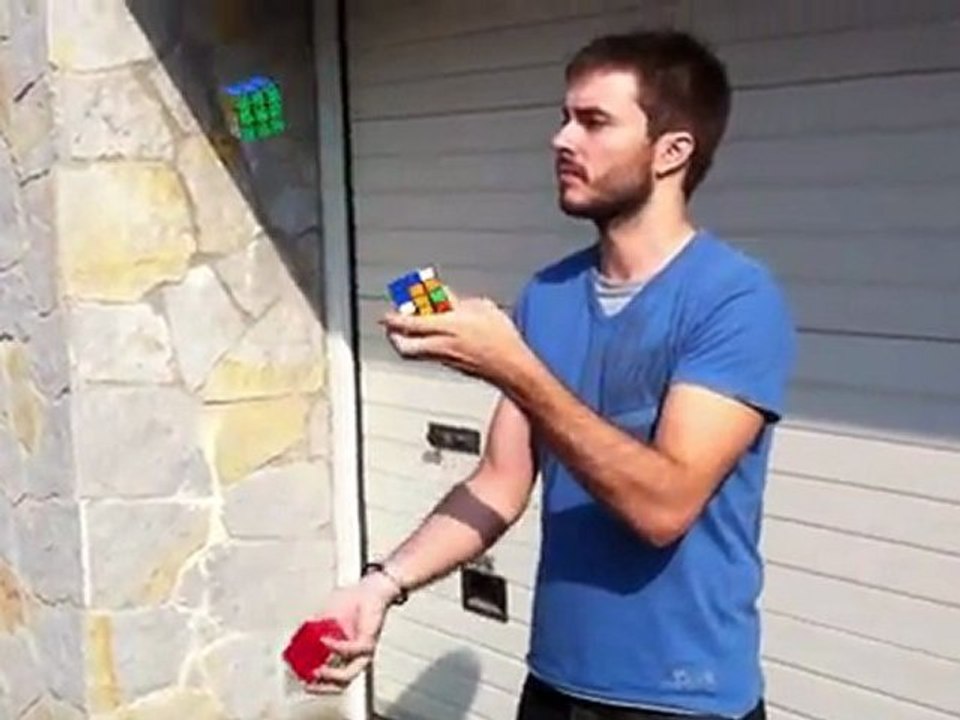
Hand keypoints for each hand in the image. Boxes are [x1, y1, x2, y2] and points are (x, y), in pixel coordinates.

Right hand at [304, 572, 399, 692]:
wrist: (370, 587)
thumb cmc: (351, 601)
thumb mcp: (325, 617)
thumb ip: (313, 629)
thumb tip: (296, 640)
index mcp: (346, 652)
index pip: (333, 678)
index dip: (317, 684)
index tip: (300, 681)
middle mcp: (356, 655)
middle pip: (342, 683)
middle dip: (323, 687)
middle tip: (307, 684)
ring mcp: (363, 649)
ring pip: (351, 673)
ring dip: (332, 675)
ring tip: (317, 670)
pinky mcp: (368, 639)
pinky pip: (354, 650)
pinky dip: (337, 648)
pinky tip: (325, 640)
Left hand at [380, 293, 530, 384]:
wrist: (512, 367)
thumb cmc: (501, 337)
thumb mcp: (481, 307)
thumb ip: (456, 302)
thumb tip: (442, 298)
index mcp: (449, 326)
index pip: (411, 323)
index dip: (394, 318)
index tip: (386, 313)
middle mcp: (442, 345)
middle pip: (404, 347)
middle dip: (393, 335)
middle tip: (391, 324)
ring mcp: (445, 359)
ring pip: (414, 353)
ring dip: (406, 341)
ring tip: (410, 328)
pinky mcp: (452, 366)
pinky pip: (428, 355)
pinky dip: (423, 345)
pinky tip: (433, 336)